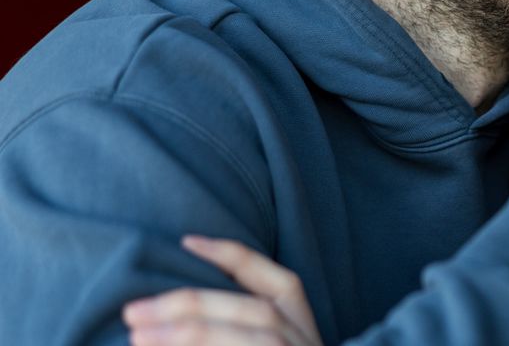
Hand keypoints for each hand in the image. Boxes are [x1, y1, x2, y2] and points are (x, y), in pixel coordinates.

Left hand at [123, 235, 321, 345]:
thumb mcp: (271, 340)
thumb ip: (237, 322)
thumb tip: (171, 309)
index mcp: (303, 321)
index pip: (275, 279)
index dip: (231, 256)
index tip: (186, 242)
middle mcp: (305, 340)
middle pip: (249, 309)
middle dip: (189, 305)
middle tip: (133, 312)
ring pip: (246, 337)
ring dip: (191, 334)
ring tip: (140, 338)